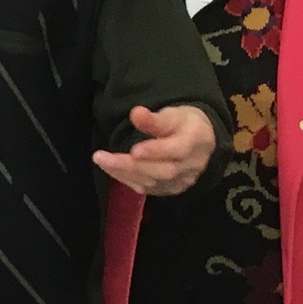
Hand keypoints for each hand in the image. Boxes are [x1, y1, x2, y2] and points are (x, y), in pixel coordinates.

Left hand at [92, 105, 217, 195]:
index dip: (155, 151)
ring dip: (124, 173)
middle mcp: (191, 166)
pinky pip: (148, 189)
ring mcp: (182, 181)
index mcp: (195, 141)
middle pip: (162, 171)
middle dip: (130, 165)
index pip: (177, 150)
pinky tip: (112, 169)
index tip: (133, 150)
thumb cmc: (184, 124)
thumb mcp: (173, 114)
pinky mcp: (171, 189)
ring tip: (101, 161)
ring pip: (153, 183)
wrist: (201, 141)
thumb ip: (155, 118)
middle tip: (101, 157)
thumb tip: (135, 114)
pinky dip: (127, 180)